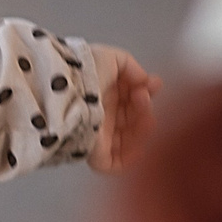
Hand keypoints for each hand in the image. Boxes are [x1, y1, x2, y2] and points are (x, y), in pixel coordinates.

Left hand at [87, 44, 162, 173]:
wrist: (67, 88)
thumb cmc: (84, 70)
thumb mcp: (110, 58)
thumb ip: (131, 67)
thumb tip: (146, 81)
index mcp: (103, 97)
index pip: (130, 101)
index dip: (146, 93)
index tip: (154, 84)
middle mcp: (102, 117)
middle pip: (133, 120)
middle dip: (145, 107)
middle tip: (142, 95)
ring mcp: (99, 137)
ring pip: (131, 140)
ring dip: (144, 125)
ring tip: (141, 109)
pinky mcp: (97, 155)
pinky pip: (119, 163)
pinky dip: (134, 155)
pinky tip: (142, 134)